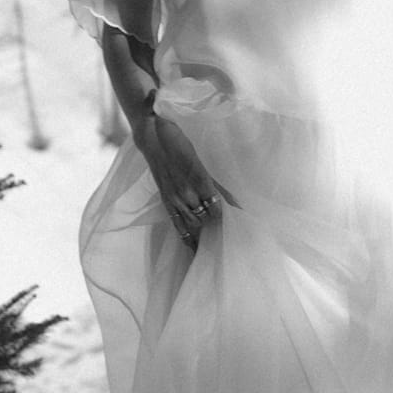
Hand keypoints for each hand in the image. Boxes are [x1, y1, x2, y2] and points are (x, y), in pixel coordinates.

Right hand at [134, 111, 227, 251]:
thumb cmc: (181, 146)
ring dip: (203, 239)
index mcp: (200, 180)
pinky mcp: (165, 200)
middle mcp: (187, 192)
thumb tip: (236, 204)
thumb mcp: (202, 164)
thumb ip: (218, 187)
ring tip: (214, 253)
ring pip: (192, 225)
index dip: (227, 223)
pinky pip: (176, 223)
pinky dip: (186, 236)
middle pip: (205, 220)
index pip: (217, 209)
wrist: (154, 138)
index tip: (238, 234)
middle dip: (217, 235)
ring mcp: (174, 197)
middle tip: (229, 250)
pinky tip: (193, 247)